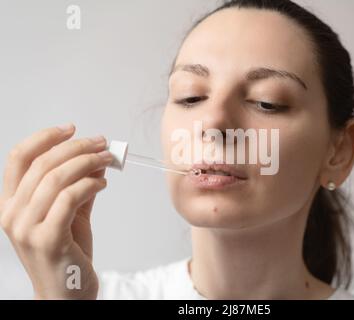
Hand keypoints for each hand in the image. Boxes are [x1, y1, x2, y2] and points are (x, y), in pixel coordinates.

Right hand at [0, 124, 112, 298]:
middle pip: (42, 164)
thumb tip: (96, 157)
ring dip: (88, 162)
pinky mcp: (48, 239)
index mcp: (11, 204)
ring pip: (56, 178)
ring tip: (108, 160)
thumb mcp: (71, 213)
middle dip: (76, 147)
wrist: (67, 294)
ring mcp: (27, 228)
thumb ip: (79, 185)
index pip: (19, 158)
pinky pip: (70, 198)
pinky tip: (103, 183)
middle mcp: (12, 214)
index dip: (45, 137)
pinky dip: (90, 184)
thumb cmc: (67, 252)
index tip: (71, 129)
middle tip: (102, 143)